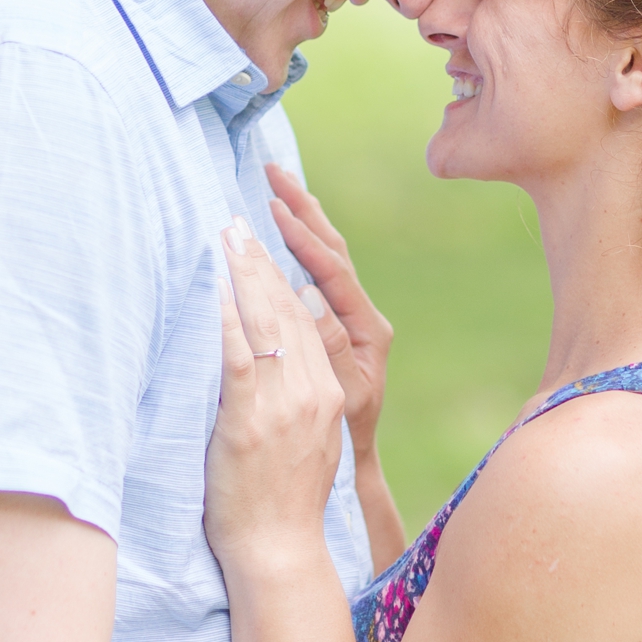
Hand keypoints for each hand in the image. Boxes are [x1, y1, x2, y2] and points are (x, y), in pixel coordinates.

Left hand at [203, 221, 344, 572]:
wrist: (279, 550)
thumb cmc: (283, 502)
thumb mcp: (308, 440)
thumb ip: (303, 393)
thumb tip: (287, 346)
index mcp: (329, 393)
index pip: (307, 318)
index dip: (284, 274)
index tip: (264, 239)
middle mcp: (314, 391)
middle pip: (289, 310)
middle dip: (263, 260)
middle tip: (239, 220)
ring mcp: (284, 405)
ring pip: (267, 324)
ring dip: (243, 275)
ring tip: (225, 236)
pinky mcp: (251, 421)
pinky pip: (239, 358)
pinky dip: (226, 319)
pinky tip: (214, 288)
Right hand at [265, 164, 392, 462]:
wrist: (349, 467)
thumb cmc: (342, 440)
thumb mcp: (342, 397)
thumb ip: (329, 347)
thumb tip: (310, 297)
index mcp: (368, 330)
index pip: (333, 272)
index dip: (303, 239)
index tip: (273, 209)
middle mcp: (363, 319)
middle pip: (332, 252)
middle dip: (303, 210)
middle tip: (273, 173)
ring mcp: (349, 321)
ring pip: (325, 259)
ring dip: (302, 221)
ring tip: (277, 185)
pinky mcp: (334, 328)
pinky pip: (315, 276)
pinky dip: (299, 246)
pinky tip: (281, 226)